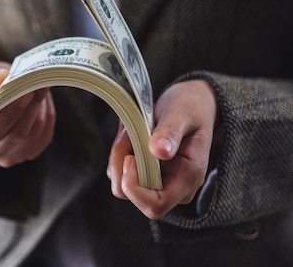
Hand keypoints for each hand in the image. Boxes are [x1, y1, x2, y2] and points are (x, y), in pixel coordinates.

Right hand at [0, 62, 55, 167]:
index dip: (9, 113)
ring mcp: (4, 158)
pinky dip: (46, 116)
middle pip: (14, 135)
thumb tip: (0, 80)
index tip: (24, 91)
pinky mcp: (25, 156)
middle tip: (40, 83)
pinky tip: (42, 99)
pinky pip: (42, 137)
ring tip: (42, 86)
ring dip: (40, 109)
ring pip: (32, 136)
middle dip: (30, 107)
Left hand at [107, 79, 217, 218]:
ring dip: (119, 154)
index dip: (135, 188)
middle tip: (129, 134)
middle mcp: (173, 187)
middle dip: (121, 163)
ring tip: (132, 130)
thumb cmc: (190, 108)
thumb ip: (171, 132)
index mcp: (188, 177)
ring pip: (121, 181)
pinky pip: (119, 171)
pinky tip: (131, 134)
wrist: (190, 103)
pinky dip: (119, 152)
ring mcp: (157, 182)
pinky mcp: (144, 174)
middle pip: (131, 194)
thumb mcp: (182, 114)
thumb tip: (160, 151)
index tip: (130, 158)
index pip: (155, 205)